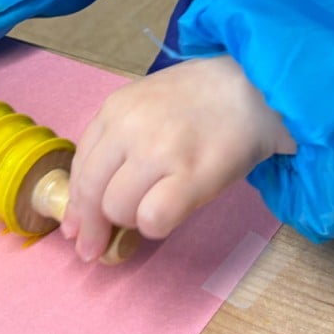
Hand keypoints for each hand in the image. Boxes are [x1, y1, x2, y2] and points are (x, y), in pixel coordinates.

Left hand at [63, 56, 294, 261]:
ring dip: (133, 219)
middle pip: (92, 194)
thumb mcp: (145, 105)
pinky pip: (153, 219)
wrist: (257, 88)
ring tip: (157, 204)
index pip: (80, 169)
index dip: (77, 207)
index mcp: (115, 110)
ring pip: (119, 210)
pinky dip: (156, 225)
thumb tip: (86, 208)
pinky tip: (171, 212)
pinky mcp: (191, 175)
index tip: (77, 229)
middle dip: (94, 226)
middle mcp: (130, 128)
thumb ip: (115, 144)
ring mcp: (160, 151)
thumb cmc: (202, 101)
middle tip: (101, 245)